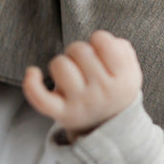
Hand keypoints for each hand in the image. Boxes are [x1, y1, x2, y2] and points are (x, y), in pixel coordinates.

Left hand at [22, 30, 141, 138]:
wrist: (109, 124)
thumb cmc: (115, 88)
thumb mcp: (131, 70)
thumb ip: (122, 49)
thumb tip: (99, 40)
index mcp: (124, 77)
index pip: (103, 40)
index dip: (99, 39)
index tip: (101, 50)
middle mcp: (104, 91)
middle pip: (79, 49)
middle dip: (79, 52)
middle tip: (85, 65)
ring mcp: (82, 103)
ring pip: (60, 65)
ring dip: (62, 64)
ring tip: (72, 74)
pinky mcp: (62, 113)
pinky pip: (40, 97)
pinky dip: (31, 84)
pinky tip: (33, 73)